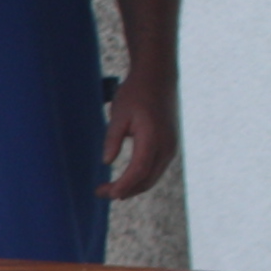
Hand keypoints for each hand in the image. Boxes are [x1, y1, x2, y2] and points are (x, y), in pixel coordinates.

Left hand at [102, 70, 178, 201]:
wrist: (158, 77)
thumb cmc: (135, 94)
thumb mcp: (118, 114)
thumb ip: (112, 139)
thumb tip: (107, 162)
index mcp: (153, 137)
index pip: (138, 171)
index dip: (122, 185)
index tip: (105, 193)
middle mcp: (167, 145)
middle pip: (146, 179)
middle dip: (123, 190)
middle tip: (99, 192)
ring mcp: (171, 146)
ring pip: (152, 177)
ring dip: (132, 187)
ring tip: (109, 189)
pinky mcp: (170, 145)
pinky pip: (156, 169)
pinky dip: (140, 179)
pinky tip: (125, 180)